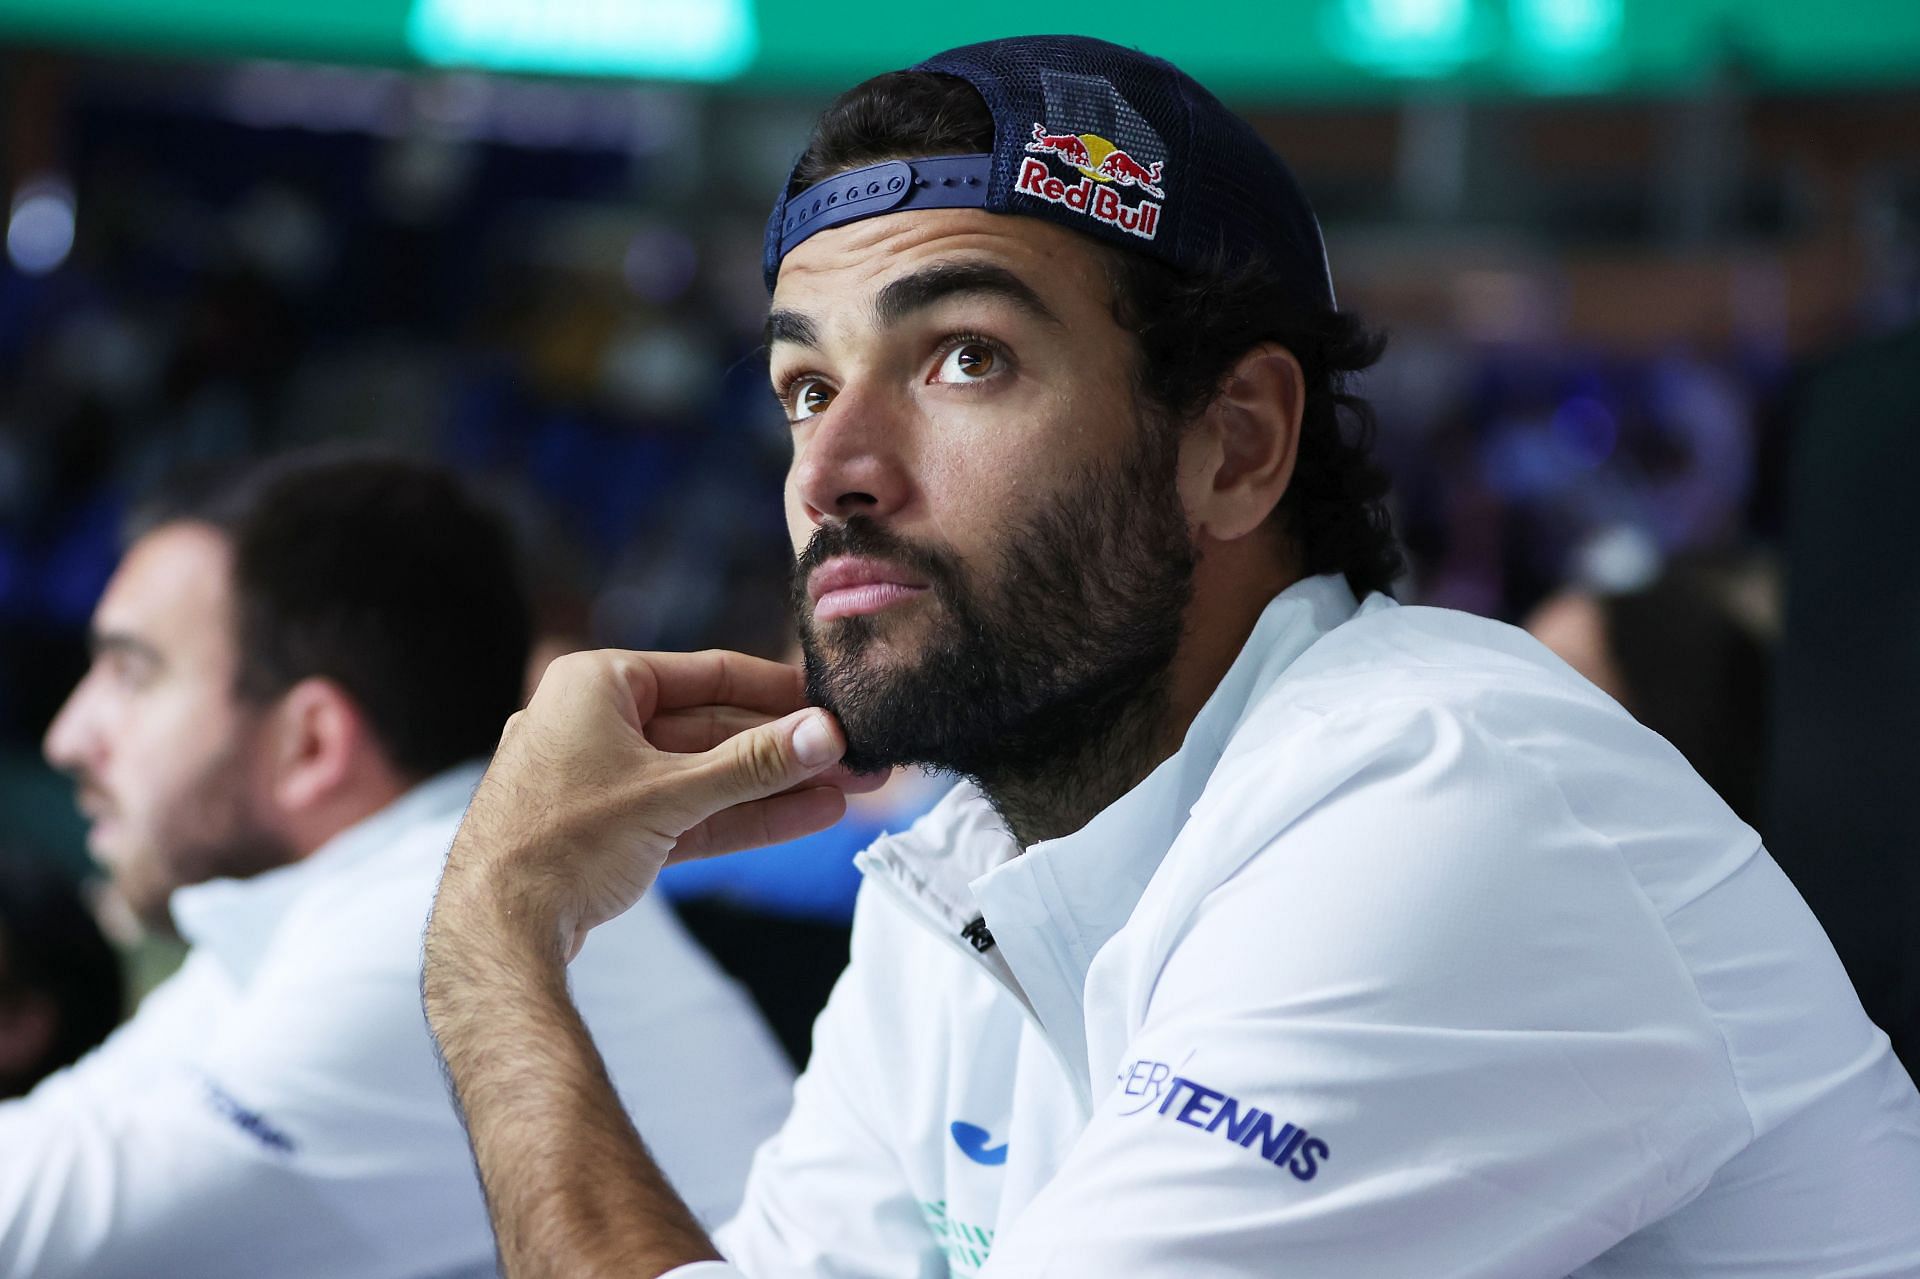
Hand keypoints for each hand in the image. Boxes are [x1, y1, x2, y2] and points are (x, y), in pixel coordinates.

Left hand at [433, 648, 865, 963]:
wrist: (493, 934)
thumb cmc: (562, 843)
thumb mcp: (671, 793)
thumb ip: (754, 764)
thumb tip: (828, 734)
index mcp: (596, 683)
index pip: (707, 673)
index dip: (778, 690)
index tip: (834, 702)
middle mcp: (595, 721)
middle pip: (712, 728)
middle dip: (785, 750)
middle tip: (856, 760)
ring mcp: (600, 779)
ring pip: (704, 776)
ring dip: (774, 787)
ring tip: (847, 792)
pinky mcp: (609, 831)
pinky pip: (685, 812)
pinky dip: (739, 817)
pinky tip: (804, 815)